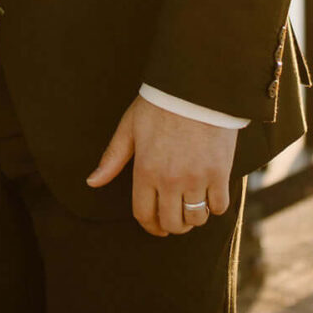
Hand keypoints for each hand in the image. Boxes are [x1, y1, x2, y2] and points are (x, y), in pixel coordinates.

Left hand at [85, 96, 236, 236]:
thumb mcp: (130, 127)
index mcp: (145, 170)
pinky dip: (215, 206)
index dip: (151, 227)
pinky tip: (211, 194)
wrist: (195, 85)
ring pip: (196, 219)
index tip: (157, 226)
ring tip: (194, 205)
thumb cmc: (160, 103)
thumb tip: (92, 182)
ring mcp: (196, 178)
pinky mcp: (220, 173)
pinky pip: (219, 206)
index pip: (145, 215)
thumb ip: (112, 158)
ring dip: (194, 218)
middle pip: (172, 223)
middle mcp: (169, 180)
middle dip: (173, 225)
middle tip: (177, 217)